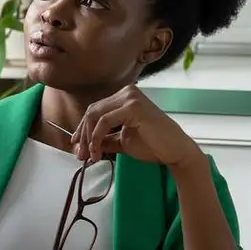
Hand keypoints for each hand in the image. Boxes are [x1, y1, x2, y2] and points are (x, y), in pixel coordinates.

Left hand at [71, 85, 204, 172]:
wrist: (175, 151)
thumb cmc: (152, 145)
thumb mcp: (120, 141)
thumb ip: (102, 139)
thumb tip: (79, 145)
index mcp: (123, 97)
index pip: (94, 110)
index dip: (81, 128)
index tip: (76, 146)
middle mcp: (126, 92)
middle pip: (92, 111)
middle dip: (82, 135)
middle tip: (81, 156)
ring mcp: (130, 97)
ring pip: (95, 115)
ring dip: (88, 138)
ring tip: (91, 156)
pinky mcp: (134, 107)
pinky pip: (105, 121)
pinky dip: (96, 137)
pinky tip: (98, 152)